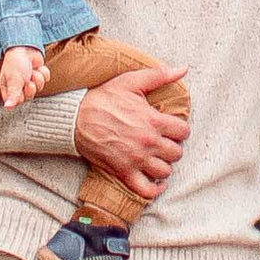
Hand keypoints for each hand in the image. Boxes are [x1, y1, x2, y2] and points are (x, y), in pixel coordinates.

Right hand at [0, 45, 49, 108]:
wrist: (25, 46)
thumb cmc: (15, 62)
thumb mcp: (13, 79)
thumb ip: (12, 95)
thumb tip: (7, 108)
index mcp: (8, 88)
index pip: (17, 102)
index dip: (23, 97)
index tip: (23, 88)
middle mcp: (18, 86)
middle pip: (29, 96)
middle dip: (32, 88)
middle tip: (29, 80)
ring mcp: (29, 80)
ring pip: (39, 88)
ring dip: (38, 79)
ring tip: (33, 71)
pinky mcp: (38, 74)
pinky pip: (45, 80)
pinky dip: (44, 73)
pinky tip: (38, 67)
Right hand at [72, 62, 189, 201]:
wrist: (76, 118)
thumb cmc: (103, 99)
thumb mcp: (130, 81)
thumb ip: (159, 75)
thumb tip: (183, 69)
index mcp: (153, 121)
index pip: (183, 132)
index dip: (180, 129)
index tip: (171, 128)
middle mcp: (148, 143)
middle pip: (176, 152)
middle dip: (172, 147)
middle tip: (163, 142)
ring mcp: (136, 160)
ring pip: (165, 171)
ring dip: (164, 165)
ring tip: (157, 157)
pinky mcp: (123, 172)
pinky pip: (146, 190)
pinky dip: (155, 189)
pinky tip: (157, 182)